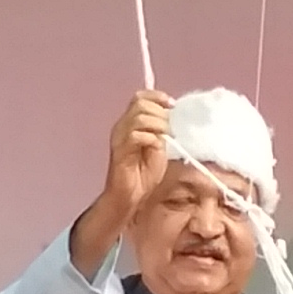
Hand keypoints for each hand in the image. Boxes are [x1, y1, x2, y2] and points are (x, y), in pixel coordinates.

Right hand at [107, 91, 174, 216]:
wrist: (130, 196)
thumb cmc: (144, 174)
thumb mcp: (158, 146)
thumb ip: (162, 130)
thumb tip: (173, 116)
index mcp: (130, 122)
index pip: (140, 97)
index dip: (157, 96)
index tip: (172, 105)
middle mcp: (122, 126)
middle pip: (140, 103)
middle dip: (160, 113)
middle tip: (169, 129)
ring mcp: (119, 137)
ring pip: (139, 117)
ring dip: (158, 125)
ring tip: (164, 139)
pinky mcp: (120, 150)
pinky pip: (136, 135)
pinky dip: (151, 138)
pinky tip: (156, 148)